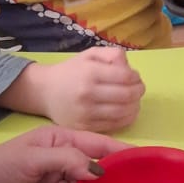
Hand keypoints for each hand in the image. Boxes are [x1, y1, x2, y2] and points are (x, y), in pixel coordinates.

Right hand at [13, 47, 144, 132]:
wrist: (44, 92)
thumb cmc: (71, 71)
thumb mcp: (90, 55)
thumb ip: (112, 55)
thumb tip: (130, 70)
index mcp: (89, 73)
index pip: (125, 77)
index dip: (136, 77)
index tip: (135, 77)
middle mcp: (87, 94)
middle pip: (127, 96)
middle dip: (139, 91)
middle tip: (139, 89)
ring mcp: (85, 113)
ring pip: (123, 113)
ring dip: (135, 106)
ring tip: (134, 100)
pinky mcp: (84, 127)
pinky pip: (114, 125)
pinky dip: (126, 118)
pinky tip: (125, 111)